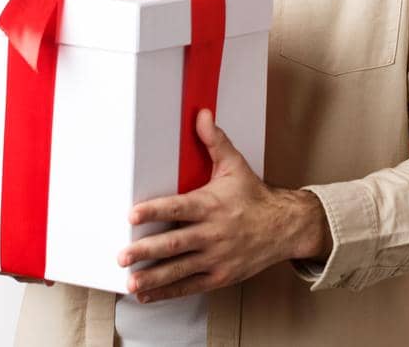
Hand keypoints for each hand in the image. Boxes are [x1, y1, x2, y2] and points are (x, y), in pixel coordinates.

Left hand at [117, 109, 331, 303]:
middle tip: (123, 255)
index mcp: (212, 205)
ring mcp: (217, 258)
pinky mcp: (220, 277)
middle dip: (147, 250)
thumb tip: (201, 115)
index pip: (179, 208)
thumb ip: (214, 141)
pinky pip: (190, 286)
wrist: (285, 227)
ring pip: (180, 270)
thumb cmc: (255, 197)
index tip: (133, 214)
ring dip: (154, 277)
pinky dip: (168, 292)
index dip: (156, 211)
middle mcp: (214, 234)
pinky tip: (147, 293)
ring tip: (132, 281)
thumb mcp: (235, 166)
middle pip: (176, 244)